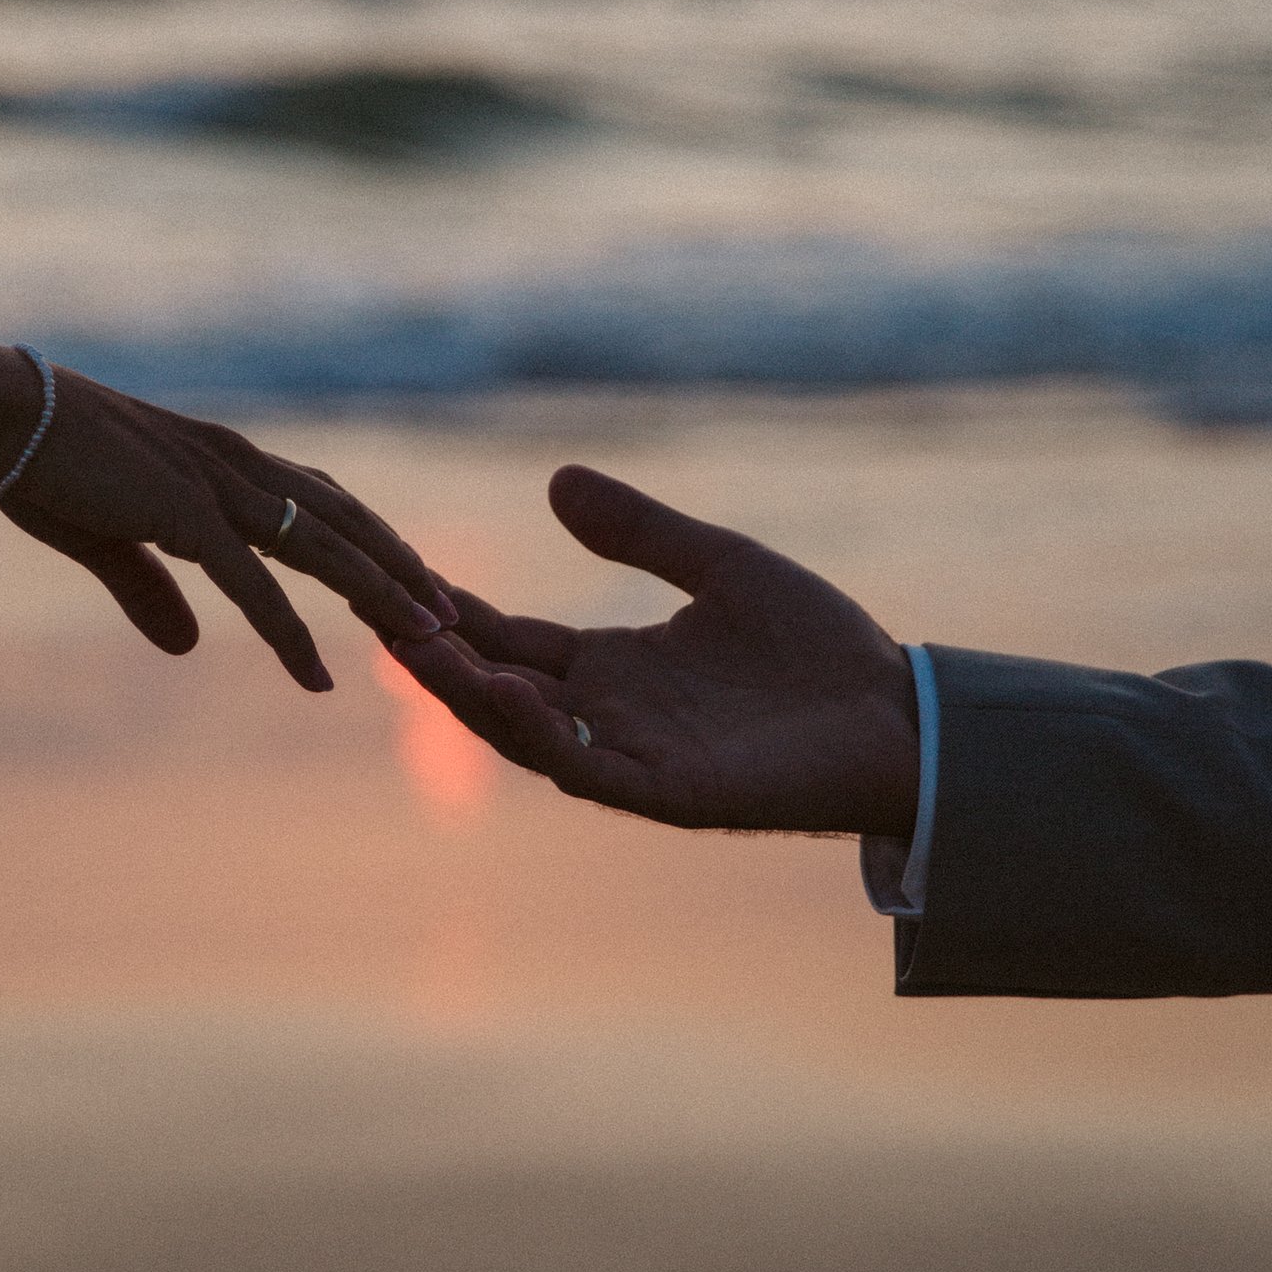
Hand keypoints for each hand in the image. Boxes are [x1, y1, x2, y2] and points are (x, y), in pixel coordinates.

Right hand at [0, 367, 456, 692]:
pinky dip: (290, 634)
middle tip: (451, 614)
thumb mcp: (110, 537)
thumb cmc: (43, 464)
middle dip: (401, 567)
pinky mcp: (183, 513)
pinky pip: (254, 586)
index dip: (371, 540)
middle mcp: (235, 465)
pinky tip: (318, 678)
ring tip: (426, 641)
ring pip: (322, 547)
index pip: (321, 500)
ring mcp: (215, 486)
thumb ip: (152, 591)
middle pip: (344, 520)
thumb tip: (188, 647)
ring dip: (379, 595)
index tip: (413, 579)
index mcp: (223, 461)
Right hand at [387, 464, 918, 831]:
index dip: (455, 612)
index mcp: (614, 665)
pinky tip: (507, 694)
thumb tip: (558, 478)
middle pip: (497, 687)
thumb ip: (641, 532)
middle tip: (374, 613)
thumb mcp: (721, 565)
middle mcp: (609, 714)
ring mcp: (634, 757)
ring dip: (469, 696)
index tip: (395, 572)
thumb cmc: (816, 646)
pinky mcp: (671, 793)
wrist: (896, 714)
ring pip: (525, 734)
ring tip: (416, 651)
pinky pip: (588, 768)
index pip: (510, 638)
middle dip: (437, 658)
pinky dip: (540, 736)